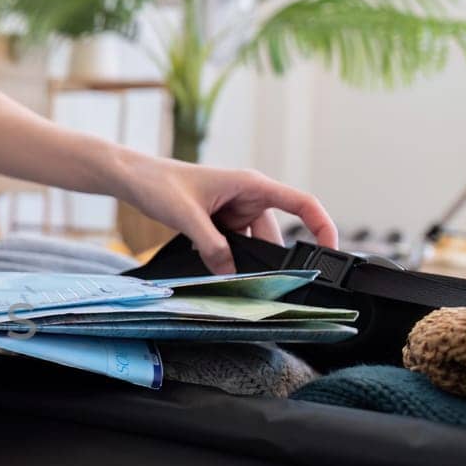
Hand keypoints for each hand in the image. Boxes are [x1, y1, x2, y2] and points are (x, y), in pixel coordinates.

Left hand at [122, 158, 338, 273]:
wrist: (134, 178)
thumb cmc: (160, 183)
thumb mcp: (187, 216)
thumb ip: (211, 245)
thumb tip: (230, 273)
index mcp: (251, 185)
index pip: (301, 203)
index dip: (322, 225)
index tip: (331, 250)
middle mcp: (248, 198)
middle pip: (273, 236)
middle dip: (268, 261)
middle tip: (263, 287)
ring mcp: (234, 212)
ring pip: (251, 247)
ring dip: (241, 263)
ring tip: (228, 279)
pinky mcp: (219, 224)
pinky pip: (232, 248)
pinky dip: (226, 261)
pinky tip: (212, 270)